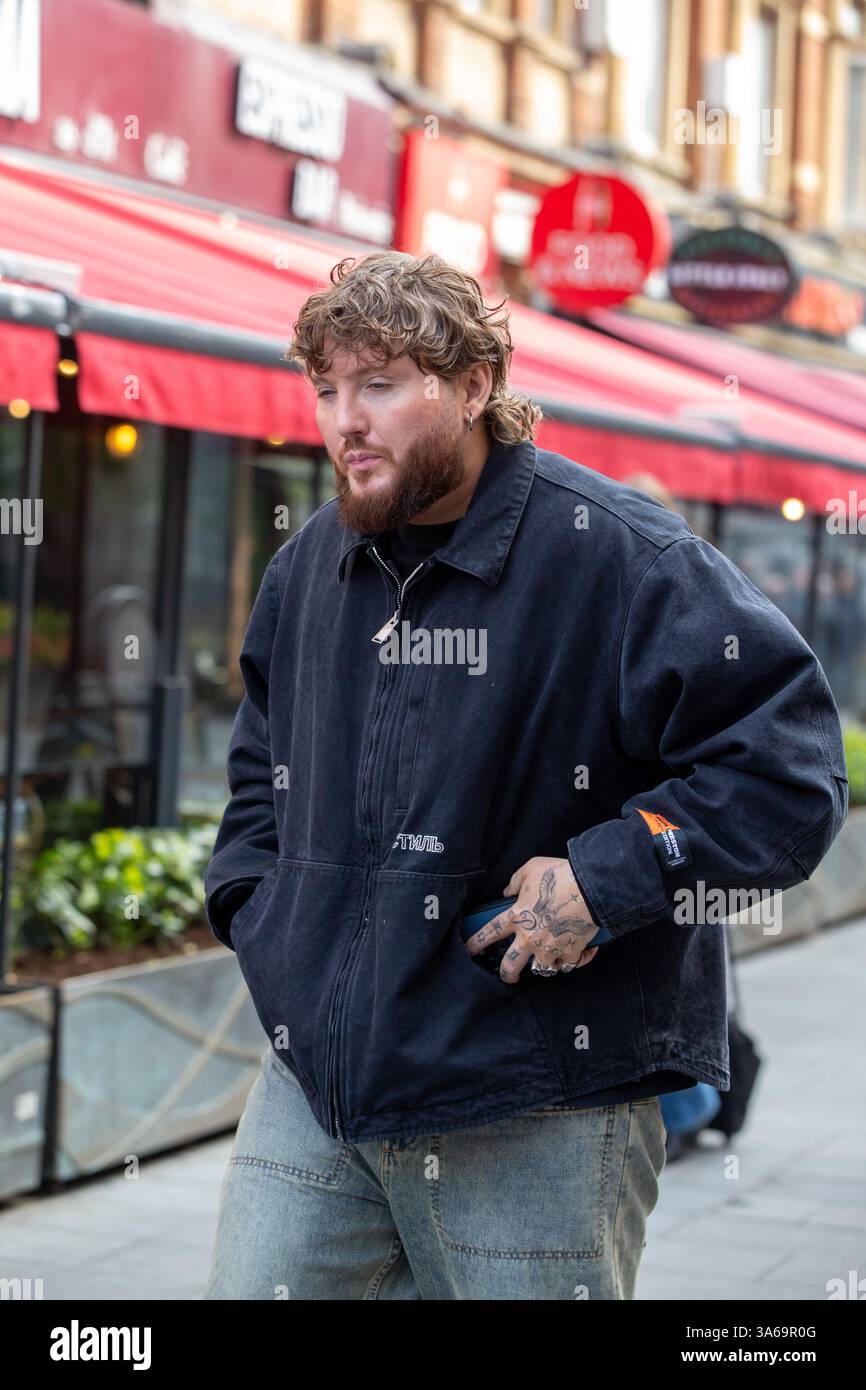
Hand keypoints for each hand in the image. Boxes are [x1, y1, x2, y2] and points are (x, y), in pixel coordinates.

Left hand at [464, 857, 601, 984]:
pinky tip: (578, 954)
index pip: (490, 933)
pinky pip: (569, 964)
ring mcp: (551, 948)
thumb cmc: (559, 876)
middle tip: (509, 976)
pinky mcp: (571, 952)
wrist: (590, 887)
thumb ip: (516, 881)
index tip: (469, 951)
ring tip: (548, 961)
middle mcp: (531, 938)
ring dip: (544, 965)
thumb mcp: (531, 869)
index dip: (476, 943)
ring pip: (542, 969)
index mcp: (517, 917)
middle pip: (511, 965)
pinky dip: (573, 961)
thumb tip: (508, 891)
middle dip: (507, 974)